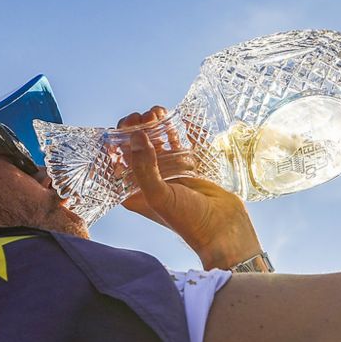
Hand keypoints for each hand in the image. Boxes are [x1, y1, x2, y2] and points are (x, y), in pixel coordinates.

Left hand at [117, 107, 262, 269]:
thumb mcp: (158, 195)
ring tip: (158, 112)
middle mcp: (149, 181)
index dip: (118, 139)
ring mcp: (169, 173)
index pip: (117, 160)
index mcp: (133, 192)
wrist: (223, 229)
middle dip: (137, 128)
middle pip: (137, 148)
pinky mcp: (188, 168)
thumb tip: (136, 135)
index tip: (127, 123)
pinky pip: (179, 143)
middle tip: (145, 116)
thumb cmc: (187, 220)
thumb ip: (144, 166)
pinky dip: (177, 130)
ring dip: (155, 125)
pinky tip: (176, 117)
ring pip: (158, 143)